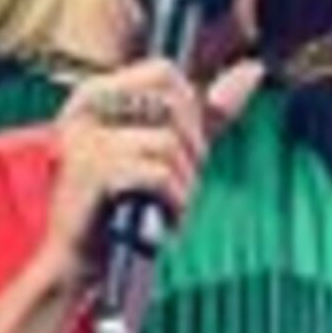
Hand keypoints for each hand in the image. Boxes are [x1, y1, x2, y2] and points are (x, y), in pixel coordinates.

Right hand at [43, 58, 267, 278]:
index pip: (163, 71)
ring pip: (170, 143)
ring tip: (168, 208)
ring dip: (184, 185)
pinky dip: (174, 202)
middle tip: (176, 186)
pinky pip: (160, 174)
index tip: (183, 149)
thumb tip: (253, 70)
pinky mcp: (93, 170)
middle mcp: (85, 107)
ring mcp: (86, 137)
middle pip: (172, 104)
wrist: (78, 261)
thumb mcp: (167, 150)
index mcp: (96, 93)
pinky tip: (163, 221)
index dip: (189, 110)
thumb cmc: (125, 205)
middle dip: (191, 151)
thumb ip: (207, 112)